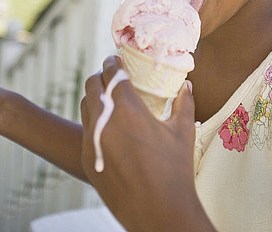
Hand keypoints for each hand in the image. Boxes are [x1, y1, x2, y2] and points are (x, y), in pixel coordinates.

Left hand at [81, 56, 213, 231]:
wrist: (159, 213)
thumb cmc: (175, 171)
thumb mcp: (183, 132)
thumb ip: (184, 103)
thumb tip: (186, 85)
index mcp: (128, 109)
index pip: (111, 72)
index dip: (112, 61)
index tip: (116, 58)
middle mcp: (105, 121)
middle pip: (91, 84)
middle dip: (101, 76)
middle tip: (113, 76)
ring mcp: (92, 140)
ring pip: (85, 106)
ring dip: (95, 96)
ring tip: (109, 99)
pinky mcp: (88, 158)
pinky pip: (85, 130)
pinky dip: (94, 120)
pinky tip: (108, 126)